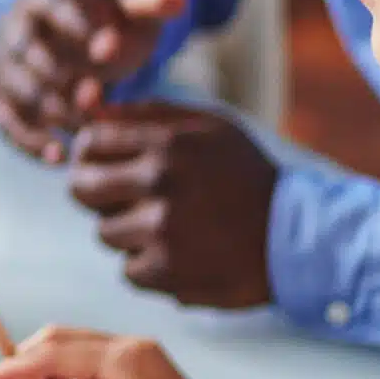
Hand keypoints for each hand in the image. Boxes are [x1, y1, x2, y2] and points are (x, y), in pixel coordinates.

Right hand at [0, 0, 186, 161]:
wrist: (75, 39)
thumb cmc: (108, 21)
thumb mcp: (131, 7)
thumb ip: (153, 1)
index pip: (57, 7)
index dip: (82, 28)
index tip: (112, 51)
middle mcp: (14, 28)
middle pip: (30, 53)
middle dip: (64, 78)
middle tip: (98, 98)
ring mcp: (4, 66)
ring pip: (18, 91)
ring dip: (52, 113)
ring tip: (88, 129)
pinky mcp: (2, 99)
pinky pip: (6, 123)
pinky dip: (30, 142)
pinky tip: (61, 158)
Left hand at [67, 100, 276, 308]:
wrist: (298, 236)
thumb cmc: (246, 175)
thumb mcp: (208, 127)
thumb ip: (147, 113)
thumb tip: (88, 106)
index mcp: (167, 143)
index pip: (89, 143)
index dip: (92, 155)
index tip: (107, 165)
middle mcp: (160, 183)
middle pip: (81, 188)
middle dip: (96, 193)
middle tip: (125, 199)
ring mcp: (162, 229)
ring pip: (104, 232)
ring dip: (128, 233)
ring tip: (167, 227)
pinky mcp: (168, 271)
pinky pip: (128, 270)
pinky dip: (149, 266)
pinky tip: (180, 254)